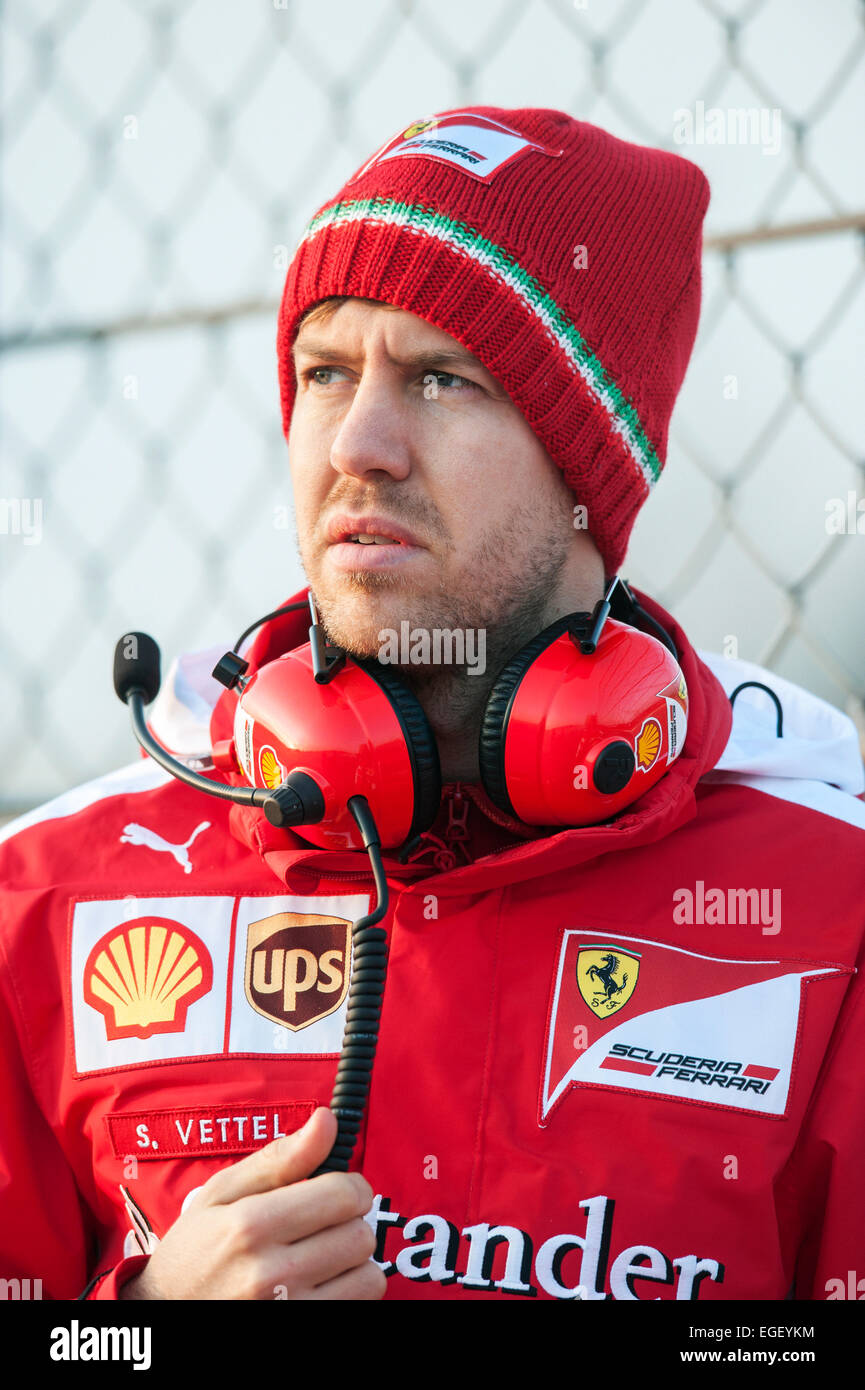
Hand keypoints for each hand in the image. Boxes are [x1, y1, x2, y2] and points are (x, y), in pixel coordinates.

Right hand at [118, 1107, 384, 1299]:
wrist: (168, 1310)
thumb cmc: (197, 1248)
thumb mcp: (223, 1192)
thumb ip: (280, 1157)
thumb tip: (327, 1119)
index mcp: (251, 1225)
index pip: (343, 1195)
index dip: (352, 1186)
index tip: (340, 1191)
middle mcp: (272, 1274)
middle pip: (360, 1235)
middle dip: (350, 1223)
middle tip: (323, 1226)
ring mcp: (287, 1311)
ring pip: (368, 1276)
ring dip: (352, 1262)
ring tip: (321, 1257)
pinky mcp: (299, 1333)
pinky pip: (359, 1306)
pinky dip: (350, 1292)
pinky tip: (321, 1284)